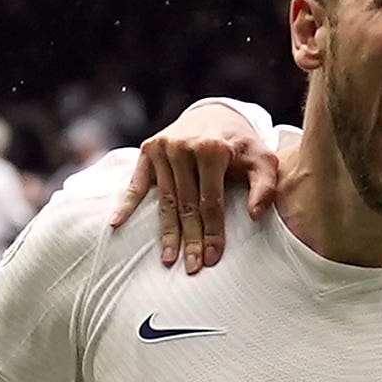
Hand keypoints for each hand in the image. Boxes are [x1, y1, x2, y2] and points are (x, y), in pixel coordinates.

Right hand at [108, 101, 280, 273]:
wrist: (216, 113)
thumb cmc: (242, 144)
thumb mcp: (263, 160)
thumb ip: (265, 186)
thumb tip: (254, 215)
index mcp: (212, 149)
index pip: (211, 202)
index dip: (212, 232)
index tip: (212, 258)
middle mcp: (183, 146)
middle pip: (186, 205)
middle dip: (190, 239)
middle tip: (192, 268)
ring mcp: (162, 148)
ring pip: (165, 200)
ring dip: (166, 232)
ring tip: (168, 260)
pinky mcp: (148, 149)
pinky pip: (136, 182)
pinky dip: (126, 204)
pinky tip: (116, 223)